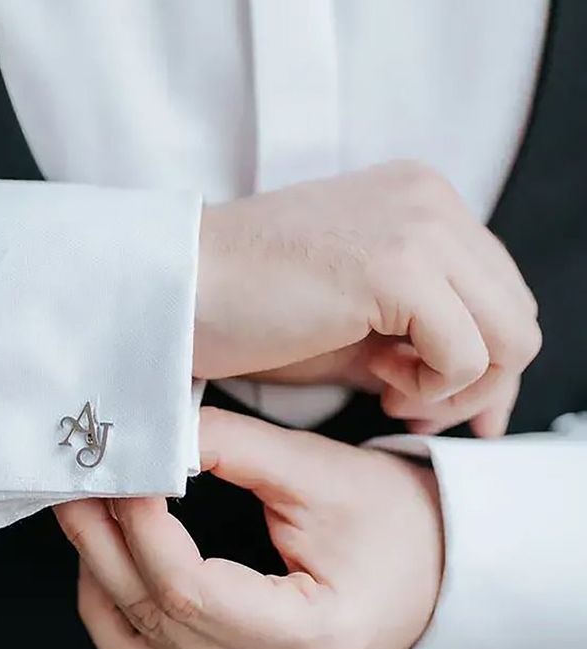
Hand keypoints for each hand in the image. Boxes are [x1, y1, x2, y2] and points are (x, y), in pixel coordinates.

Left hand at [54, 407, 443, 648]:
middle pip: (154, 617)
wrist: (441, 574)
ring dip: (99, 574)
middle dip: (103, 542)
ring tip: (83, 512)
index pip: (188, 590)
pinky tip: (103, 561)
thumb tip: (155, 431)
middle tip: (77, 481)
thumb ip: (234, 448)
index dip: (140, 527)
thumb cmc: (401, 525)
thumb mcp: (323, 473)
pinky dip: (115, 609)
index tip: (123, 471)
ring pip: (137, 645)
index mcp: (312, 642)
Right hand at [195, 159, 540, 436]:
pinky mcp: (401, 267)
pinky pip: (467, 353)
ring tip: (388, 394)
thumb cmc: (246, 310)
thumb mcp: (349, 321)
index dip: (479, 362)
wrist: (173, 291)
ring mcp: (421, 227)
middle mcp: (432, 200)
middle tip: (406, 406)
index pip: (499, 291)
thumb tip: (487, 398)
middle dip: (478, 382)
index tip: (429, 402)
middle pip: (516, 313)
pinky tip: (375, 384)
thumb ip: (416, 340)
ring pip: (509, 335)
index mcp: (420, 201)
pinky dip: (431, 387)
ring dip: (456, 388)